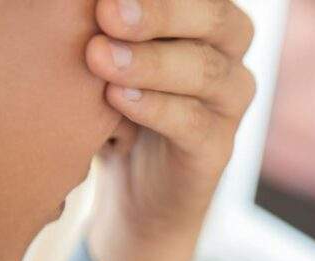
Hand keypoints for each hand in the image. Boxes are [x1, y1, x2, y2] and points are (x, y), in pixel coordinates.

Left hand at [84, 0, 255, 260]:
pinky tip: (117, 98)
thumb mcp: (104, 50)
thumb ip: (106, 26)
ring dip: (152, 63)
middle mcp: (227, 51)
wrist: (130, 188)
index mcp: (204, 16)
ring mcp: (229, 101)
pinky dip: (156, 108)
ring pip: (207, 71)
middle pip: (215, 17)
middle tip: (107, 12)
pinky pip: (196, 124)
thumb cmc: (110, 100)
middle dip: (160, 11)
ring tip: (99, 58)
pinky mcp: (218, 149)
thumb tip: (84, 3)